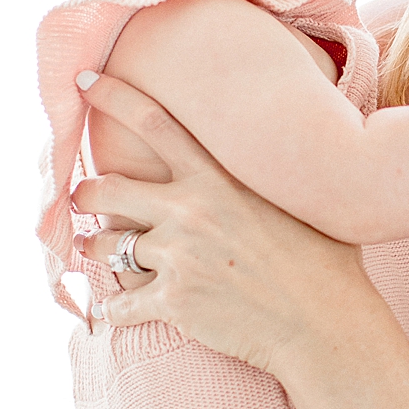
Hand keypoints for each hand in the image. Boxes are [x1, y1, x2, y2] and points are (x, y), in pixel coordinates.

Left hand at [71, 71, 378, 373]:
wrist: (326, 324)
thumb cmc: (326, 263)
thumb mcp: (300, 199)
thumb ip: (266, 173)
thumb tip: (281, 142)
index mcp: (219, 177)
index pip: (152, 121)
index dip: (112, 97)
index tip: (83, 84)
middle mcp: (191, 210)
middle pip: (108, 187)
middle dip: (86, 193)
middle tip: (82, 197)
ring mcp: (178, 257)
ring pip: (106, 246)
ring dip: (95, 248)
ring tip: (94, 251)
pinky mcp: (173, 302)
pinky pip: (120, 304)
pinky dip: (114, 310)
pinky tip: (112, 313)